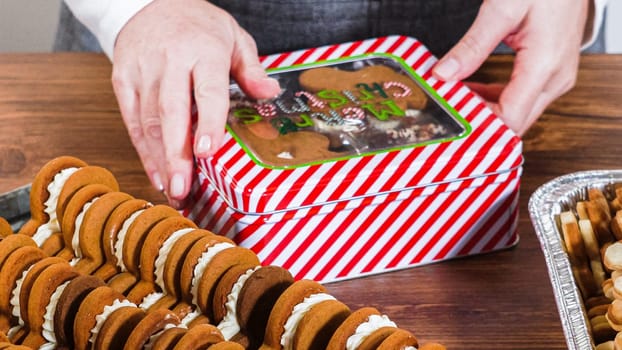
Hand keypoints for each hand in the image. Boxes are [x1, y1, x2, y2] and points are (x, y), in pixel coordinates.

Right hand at [112, 0, 279, 206]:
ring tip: (173, 190)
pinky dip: (142, 149)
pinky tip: (155, 173)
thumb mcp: (233, 36)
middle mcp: (169, 61)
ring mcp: (143, 71)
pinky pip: (131, 119)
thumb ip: (251, 68)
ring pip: (148, 120)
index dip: (208, 123)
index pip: (207, 90)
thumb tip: (270, 93)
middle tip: (184, 187)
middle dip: (177, 154)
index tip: (209, 152)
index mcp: (203, 50)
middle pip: (171, 112)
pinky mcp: (123, 79)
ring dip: (160, 159)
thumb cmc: (198, 24)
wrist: (149, 2)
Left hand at [432, 0, 588, 134]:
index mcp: (545, 65)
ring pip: (516, 113)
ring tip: (453, 100)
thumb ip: (472, 45)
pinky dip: (494, 99)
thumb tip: (444, 73)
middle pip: (514, 121)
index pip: (510, 117)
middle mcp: (555, 79)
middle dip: (478, 121)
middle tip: (446, 111)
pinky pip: (520, 99)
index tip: (451, 119)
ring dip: (484, 111)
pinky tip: (471, 91)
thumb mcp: (502, 9)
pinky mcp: (550, 74)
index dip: (479, 124)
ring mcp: (555, 78)